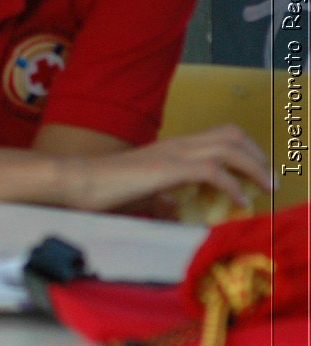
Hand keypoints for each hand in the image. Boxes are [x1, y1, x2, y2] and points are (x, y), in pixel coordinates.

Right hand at [59, 125, 274, 213]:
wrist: (76, 181)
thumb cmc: (102, 189)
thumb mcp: (141, 194)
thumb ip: (160, 199)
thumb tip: (173, 210)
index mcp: (172, 147)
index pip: (219, 136)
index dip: (245, 152)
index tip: (257, 175)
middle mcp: (177, 144)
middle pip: (232, 135)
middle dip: (258, 156)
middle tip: (269, 181)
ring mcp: (172, 153)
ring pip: (229, 147)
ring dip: (254, 167)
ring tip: (266, 188)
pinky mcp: (167, 168)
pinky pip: (213, 171)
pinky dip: (233, 185)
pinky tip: (240, 201)